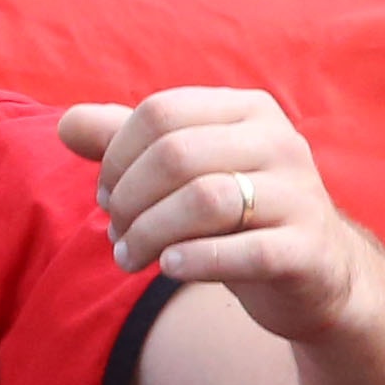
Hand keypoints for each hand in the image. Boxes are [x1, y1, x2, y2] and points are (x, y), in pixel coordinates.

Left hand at [61, 89, 376, 341]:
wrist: (318, 274)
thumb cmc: (239, 216)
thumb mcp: (185, 173)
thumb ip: (126, 144)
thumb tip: (66, 125)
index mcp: (250, 111)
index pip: (160, 112)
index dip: (116, 156)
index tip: (106, 197)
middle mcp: (281, 143)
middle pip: (177, 155)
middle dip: (129, 200)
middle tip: (116, 234)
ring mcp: (301, 196)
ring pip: (206, 200)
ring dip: (150, 234)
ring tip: (130, 259)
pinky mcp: (308, 250)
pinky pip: (245, 252)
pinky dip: (195, 260)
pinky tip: (171, 268)